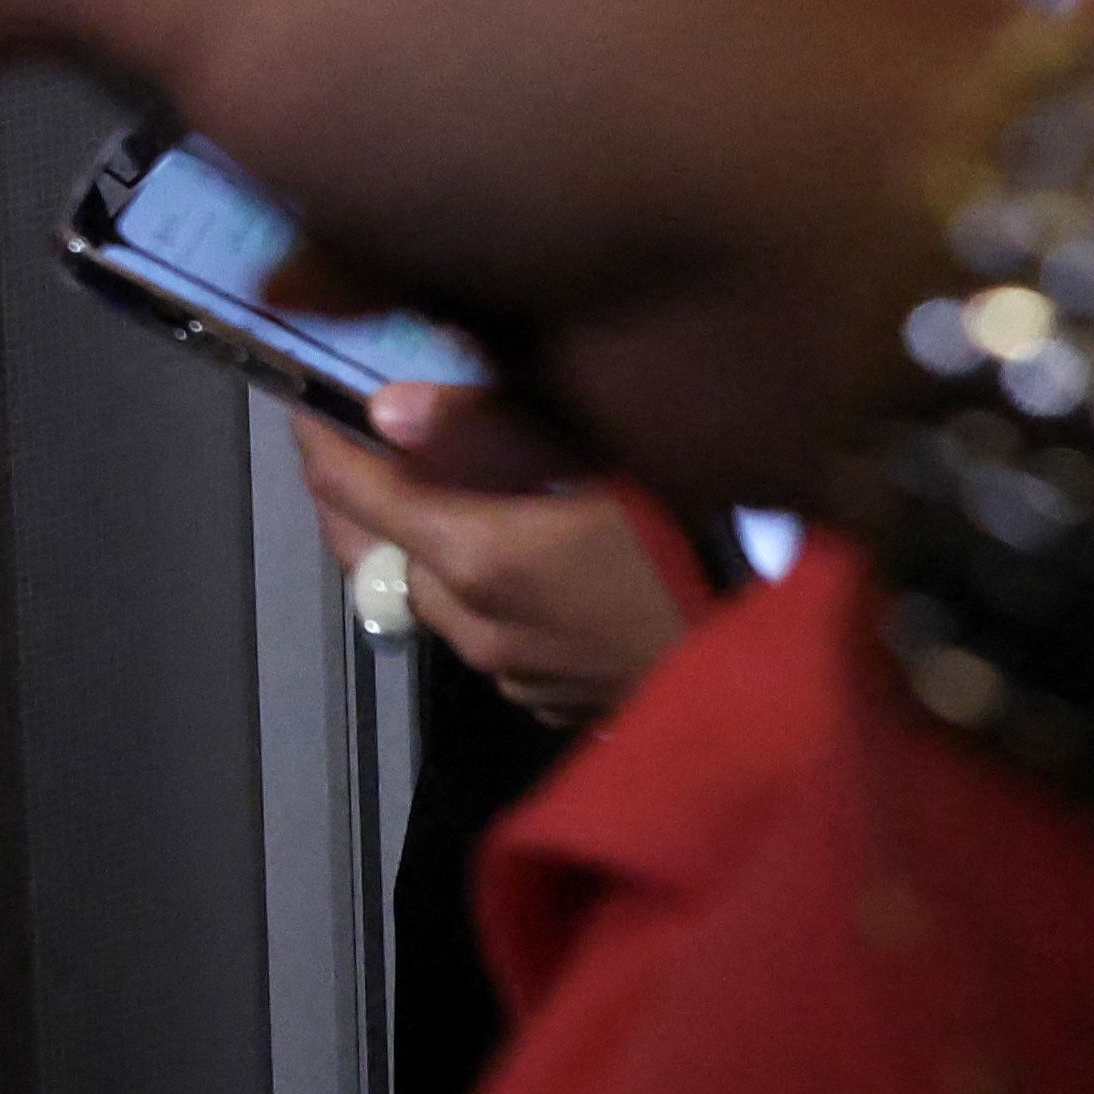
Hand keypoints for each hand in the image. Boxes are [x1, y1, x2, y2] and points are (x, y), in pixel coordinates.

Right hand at [0, 0, 1001, 508]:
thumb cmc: (512, 45)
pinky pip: (426, 282)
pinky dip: (431, 343)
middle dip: (169, 99)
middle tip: (166, 145)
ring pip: (309, 158)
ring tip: (343, 272)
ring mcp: (529, 59)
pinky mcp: (583, 218)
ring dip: (310, 246)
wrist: (845, 242)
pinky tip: (451, 364)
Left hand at [296, 397, 696, 728]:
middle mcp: (474, 625)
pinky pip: (471, 628)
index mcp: (477, 559)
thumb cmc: (714, 545)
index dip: (320, 439)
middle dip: (343, 493)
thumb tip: (391, 407)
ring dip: (400, 540)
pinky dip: (457, 581)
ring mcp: (509, 672)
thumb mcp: (618, 458)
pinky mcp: (545, 698)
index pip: (356, 494)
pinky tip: (497, 546)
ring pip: (418, 594)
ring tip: (415, 482)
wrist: (790, 675)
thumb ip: (498, 426)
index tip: (302, 395)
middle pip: (368, 552)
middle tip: (340, 437)